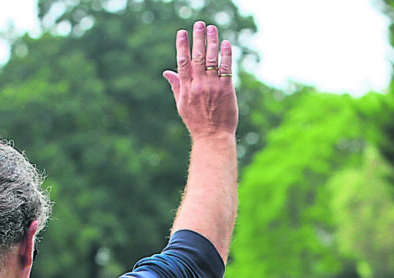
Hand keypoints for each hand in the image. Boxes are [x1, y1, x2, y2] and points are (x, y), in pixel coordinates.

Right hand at [162, 21, 237, 140]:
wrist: (213, 137)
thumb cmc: (197, 123)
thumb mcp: (182, 105)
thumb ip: (176, 86)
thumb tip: (167, 72)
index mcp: (186, 88)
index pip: (183, 62)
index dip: (182, 46)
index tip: (182, 32)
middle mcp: (199, 85)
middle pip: (198, 57)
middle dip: (198, 38)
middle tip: (199, 24)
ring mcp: (213, 87)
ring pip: (212, 60)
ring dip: (212, 42)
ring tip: (212, 29)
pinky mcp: (226, 90)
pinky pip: (226, 69)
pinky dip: (226, 55)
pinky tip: (226, 44)